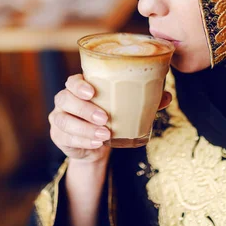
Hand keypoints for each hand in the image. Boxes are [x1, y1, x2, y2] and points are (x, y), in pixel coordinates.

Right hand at [49, 74, 171, 163]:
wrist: (97, 145)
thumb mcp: (126, 109)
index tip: (93, 92)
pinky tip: (96, 143)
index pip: (73, 81)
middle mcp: (65, 100)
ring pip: (64, 121)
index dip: (79, 85)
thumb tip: (166, 96)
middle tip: (105, 118)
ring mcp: (59, 118)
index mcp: (80, 87)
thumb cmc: (112, 118)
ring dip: (84, 128)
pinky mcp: (58, 136)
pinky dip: (82, 141)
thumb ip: (145, 100)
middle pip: (65, 99)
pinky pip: (65, 138)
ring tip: (105, 135)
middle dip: (84, 109)